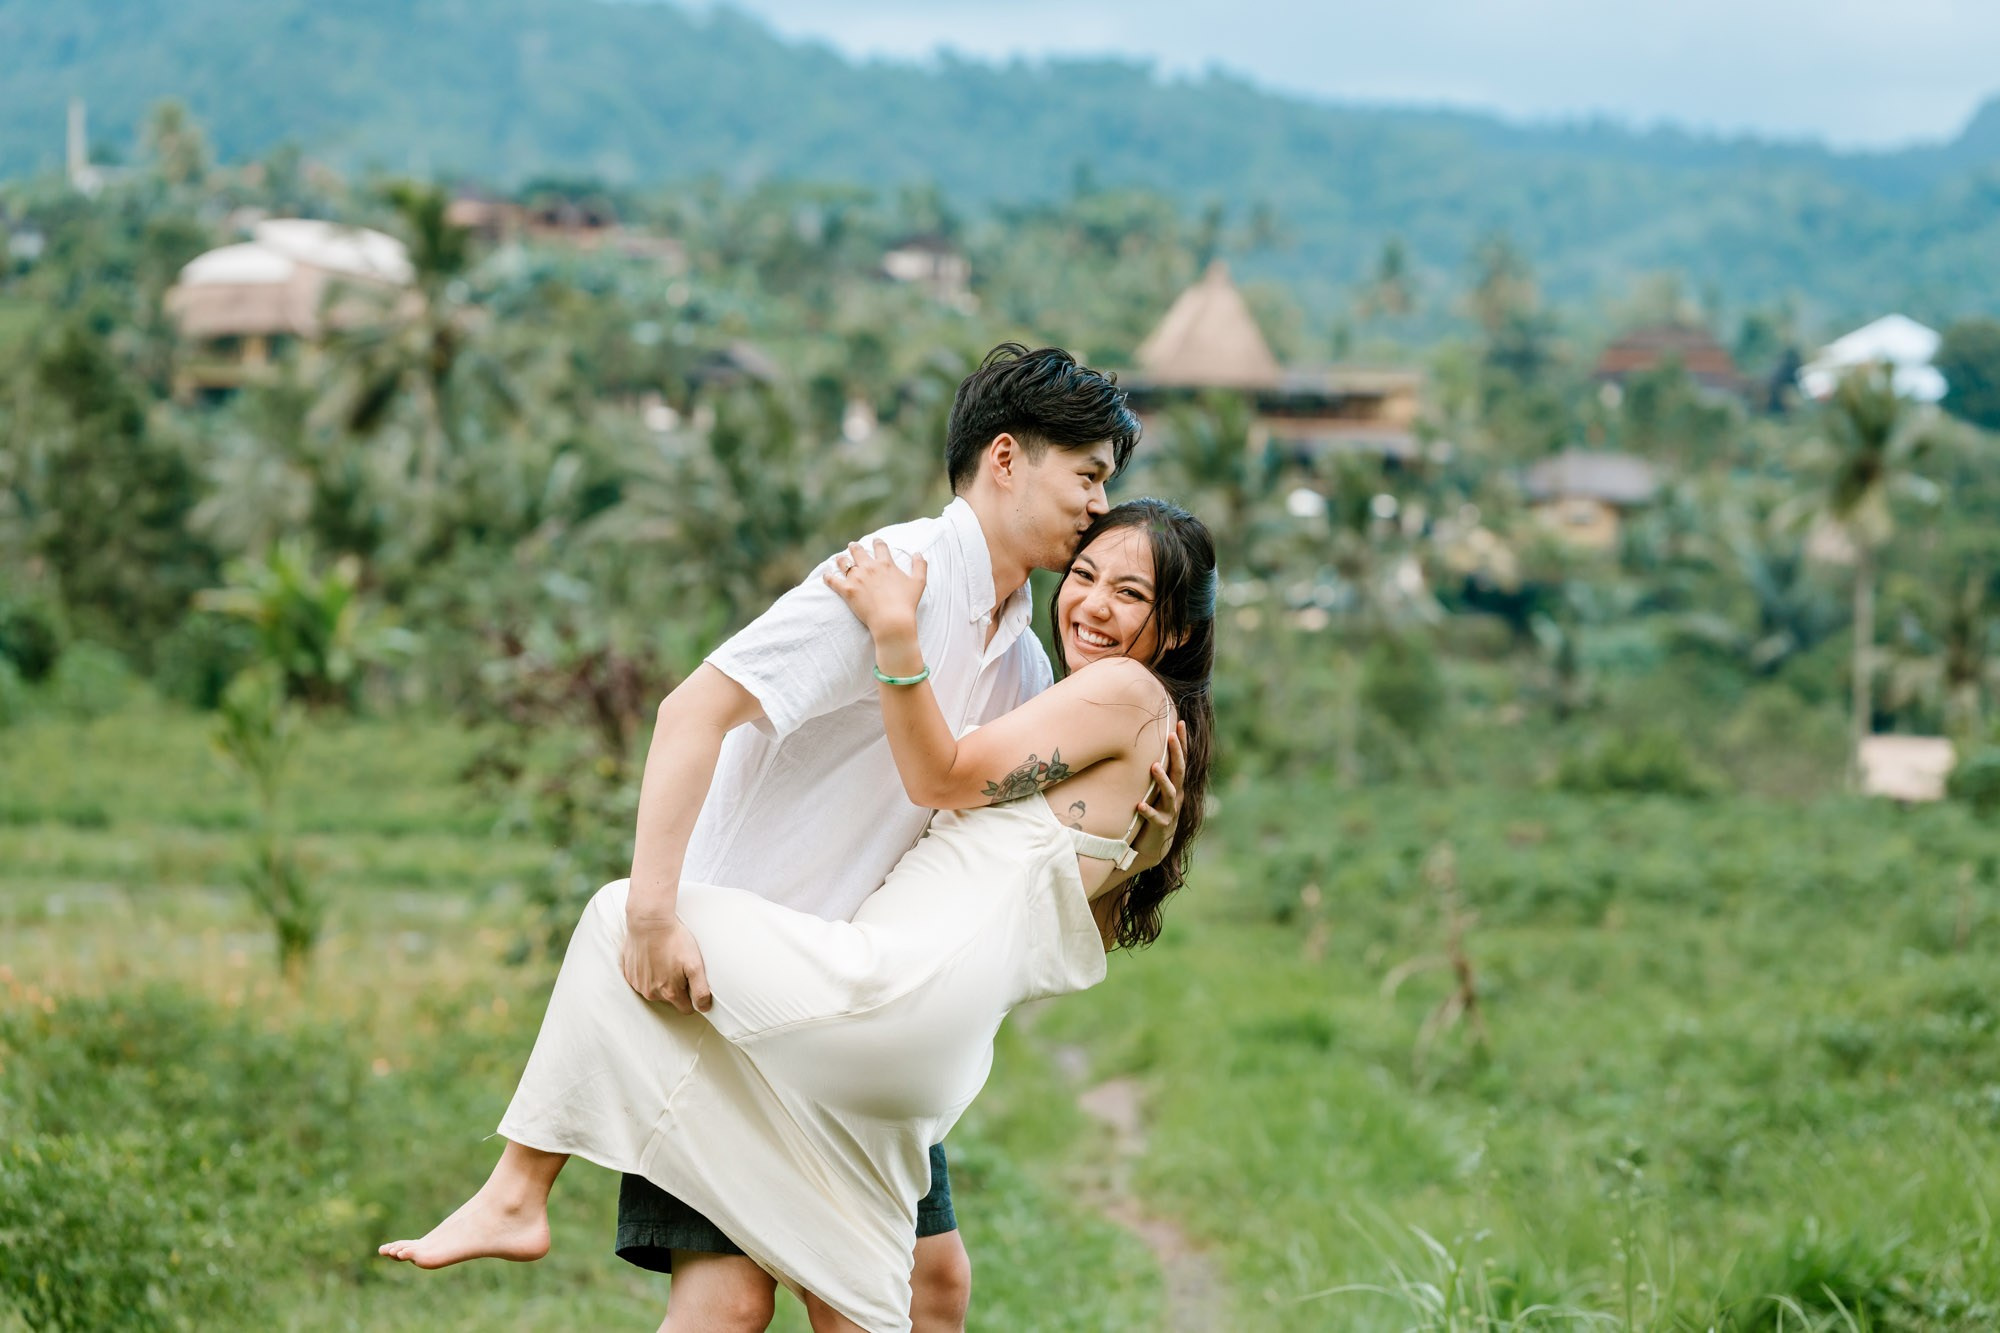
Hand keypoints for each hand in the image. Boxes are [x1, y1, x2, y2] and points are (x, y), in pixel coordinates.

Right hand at [621, 915, 712, 1013]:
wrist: (649, 922)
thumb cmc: (674, 941)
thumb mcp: (695, 965)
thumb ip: (700, 990)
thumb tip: (704, 1008)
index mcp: (669, 993)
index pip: (685, 1008)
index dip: (692, 997)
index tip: (692, 982)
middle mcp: (651, 993)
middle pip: (670, 999)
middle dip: (676, 987)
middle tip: (679, 966)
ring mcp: (638, 984)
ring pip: (654, 990)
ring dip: (661, 979)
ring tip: (665, 960)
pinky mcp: (629, 973)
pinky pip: (641, 980)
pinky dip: (648, 973)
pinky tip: (653, 958)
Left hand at [823, 539, 926, 637]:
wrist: (892, 621)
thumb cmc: (907, 603)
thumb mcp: (919, 583)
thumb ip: (920, 566)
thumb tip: (918, 553)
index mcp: (885, 563)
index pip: (879, 546)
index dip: (877, 542)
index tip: (875, 541)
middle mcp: (869, 567)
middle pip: (857, 550)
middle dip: (854, 547)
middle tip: (852, 546)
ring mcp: (857, 578)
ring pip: (843, 562)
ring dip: (841, 559)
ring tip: (839, 559)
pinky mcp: (847, 590)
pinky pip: (833, 580)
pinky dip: (828, 576)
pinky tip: (825, 575)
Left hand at [1127, 721, 1186, 875]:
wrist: (1152, 847)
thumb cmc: (1152, 813)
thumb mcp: (1154, 791)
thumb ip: (1154, 773)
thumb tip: (1143, 746)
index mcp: (1176, 785)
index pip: (1181, 760)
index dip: (1182, 742)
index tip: (1179, 723)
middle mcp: (1176, 796)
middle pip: (1179, 772)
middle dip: (1176, 753)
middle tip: (1171, 735)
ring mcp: (1170, 812)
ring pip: (1170, 793)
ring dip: (1163, 780)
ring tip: (1154, 766)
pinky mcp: (1160, 827)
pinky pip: (1156, 818)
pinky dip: (1149, 812)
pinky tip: (1140, 806)